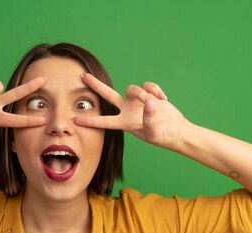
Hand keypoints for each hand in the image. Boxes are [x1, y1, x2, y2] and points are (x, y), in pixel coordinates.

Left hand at [74, 73, 188, 148]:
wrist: (176, 131)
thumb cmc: (163, 136)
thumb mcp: (154, 133)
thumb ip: (149, 119)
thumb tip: (147, 102)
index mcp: (124, 123)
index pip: (104, 121)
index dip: (90, 120)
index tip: (75, 119)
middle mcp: (127, 110)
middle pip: (108, 95)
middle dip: (96, 85)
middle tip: (83, 76)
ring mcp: (137, 101)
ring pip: (131, 88)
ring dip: (141, 92)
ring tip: (154, 102)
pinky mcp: (148, 94)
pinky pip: (147, 85)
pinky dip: (155, 90)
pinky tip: (163, 98)